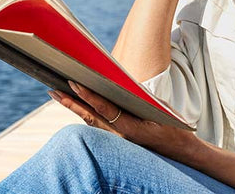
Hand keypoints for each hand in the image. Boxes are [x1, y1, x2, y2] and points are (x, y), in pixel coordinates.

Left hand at [49, 83, 199, 164]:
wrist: (181, 152)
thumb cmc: (171, 126)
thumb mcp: (157, 107)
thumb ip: (136, 96)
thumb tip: (116, 83)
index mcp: (130, 128)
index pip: (104, 109)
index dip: (88, 96)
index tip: (73, 82)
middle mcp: (120, 137)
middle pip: (89, 117)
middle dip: (71, 103)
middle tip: (53, 89)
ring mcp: (118, 141)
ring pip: (90, 122)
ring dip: (74, 108)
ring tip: (58, 94)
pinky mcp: (118, 141)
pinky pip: (98, 127)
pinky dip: (86, 114)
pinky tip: (77, 105)